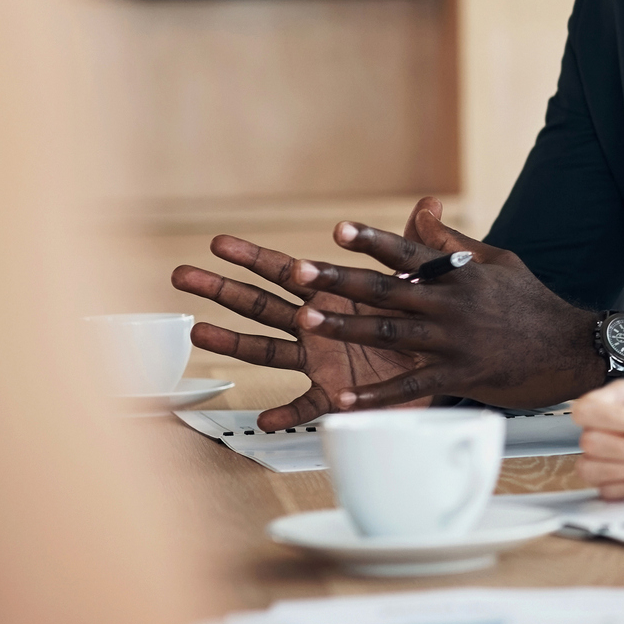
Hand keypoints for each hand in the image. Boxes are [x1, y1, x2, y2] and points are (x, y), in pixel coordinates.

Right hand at [175, 205, 440, 429]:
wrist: (441, 360)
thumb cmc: (420, 317)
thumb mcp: (421, 278)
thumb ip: (416, 244)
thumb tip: (430, 203)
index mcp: (331, 294)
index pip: (285, 270)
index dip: (252, 256)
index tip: (218, 242)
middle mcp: (315, 325)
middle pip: (260, 304)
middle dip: (222, 289)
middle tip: (182, 274)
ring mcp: (319, 359)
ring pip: (268, 350)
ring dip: (233, 343)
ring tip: (197, 332)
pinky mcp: (336, 391)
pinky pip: (308, 405)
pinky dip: (287, 414)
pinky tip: (264, 420)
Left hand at [280, 200, 605, 410]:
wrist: (573, 349)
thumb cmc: (535, 304)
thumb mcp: (500, 261)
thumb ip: (455, 241)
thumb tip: (423, 212)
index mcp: (461, 274)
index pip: (409, 251)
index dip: (372, 240)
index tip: (338, 229)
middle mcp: (453, 304)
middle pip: (387, 288)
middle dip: (340, 278)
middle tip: (300, 271)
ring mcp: (456, 340)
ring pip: (390, 331)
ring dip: (346, 325)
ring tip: (307, 319)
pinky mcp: (461, 375)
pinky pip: (411, 386)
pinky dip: (376, 395)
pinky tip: (345, 398)